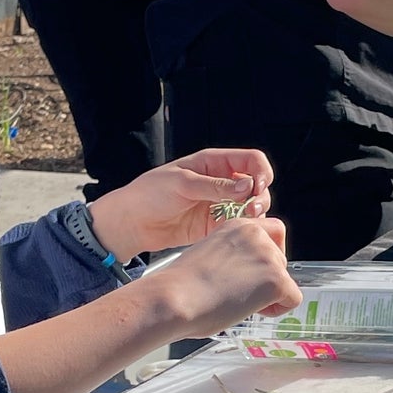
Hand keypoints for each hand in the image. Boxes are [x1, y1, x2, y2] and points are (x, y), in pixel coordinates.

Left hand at [86, 148, 273, 260]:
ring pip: (251, 207)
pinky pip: (237, 225)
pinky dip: (242, 228)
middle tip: (251, 210)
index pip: (251, 161)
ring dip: (254, 214)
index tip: (257, 187)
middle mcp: (221, 182)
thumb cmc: (150, 193)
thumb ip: (214, 186)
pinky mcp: (214, 226)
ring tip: (243, 221)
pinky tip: (234, 232)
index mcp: (213, 163)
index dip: (261, 172)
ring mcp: (219, 204)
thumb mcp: (182, 183)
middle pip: (257, 185)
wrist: (132, 222)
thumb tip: (247, 187)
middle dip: (260, 196)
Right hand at [141, 217, 298, 338]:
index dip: (263, 259)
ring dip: (268, 296)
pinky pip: (293, 299)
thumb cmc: (180, 287)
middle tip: (237, 293)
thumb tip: (246, 275)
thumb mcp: (210, 257)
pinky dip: (277, 311)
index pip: (272, 234)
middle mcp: (256, 233)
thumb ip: (233, 257)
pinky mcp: (276, 279)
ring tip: (237, 302)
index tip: (245, 276)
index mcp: (237, 225)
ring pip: (286, 280)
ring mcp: (268, 255)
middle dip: (265, 280)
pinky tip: (250, 311)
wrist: (172, 299)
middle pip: (281, 259)